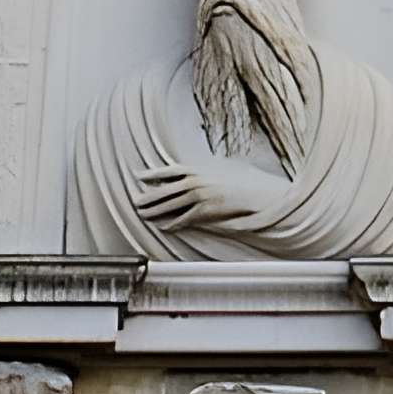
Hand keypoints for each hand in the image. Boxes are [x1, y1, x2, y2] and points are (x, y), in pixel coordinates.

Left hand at [133, 159, 279, 229]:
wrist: (257, 193)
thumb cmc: (244, 179)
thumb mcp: (225, 166)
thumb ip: (210, 168)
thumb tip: (201, 168)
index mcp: (199, 168)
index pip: (169, 170)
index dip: (153, 174)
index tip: (139, 176)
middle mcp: (195, 180)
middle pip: (166, 189)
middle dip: (150, 196)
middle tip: (136, 201)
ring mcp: (199, 196)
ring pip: (171, 205)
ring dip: (156, 211)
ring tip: (143, 215)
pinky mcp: (205, 211)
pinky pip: (184, 219)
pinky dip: (173, 224)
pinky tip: (164, 227)